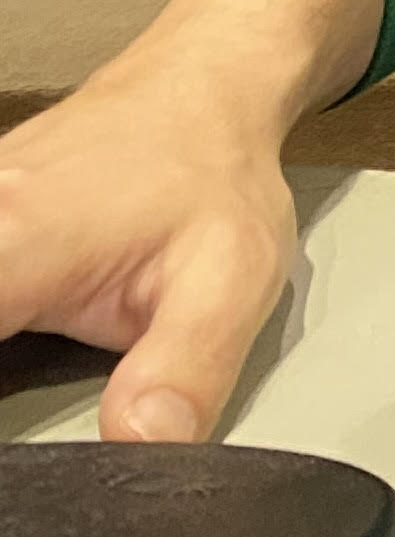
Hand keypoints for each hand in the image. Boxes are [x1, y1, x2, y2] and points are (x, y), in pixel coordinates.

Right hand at [0, 0, 383, 441]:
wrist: (204, 90)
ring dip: (4, 348)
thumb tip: (142, 447)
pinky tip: (29, 329)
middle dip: (3, 370)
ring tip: (49, 350)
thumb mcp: (230, 280)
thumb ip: (184, 369)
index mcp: (10, 247)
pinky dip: (2, 322)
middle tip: (43, 376)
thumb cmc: (214, 177)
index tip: (22, 418)